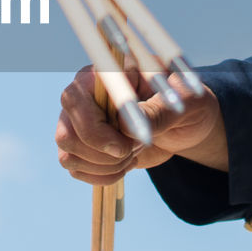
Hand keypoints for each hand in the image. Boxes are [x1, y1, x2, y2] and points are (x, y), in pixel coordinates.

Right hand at [55, 65, 227, 185]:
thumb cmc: (185, 103)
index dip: (97, 130)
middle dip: (104, 153)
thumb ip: (158, 110)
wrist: (184, 123)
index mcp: (102, 75)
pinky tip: (126, 164)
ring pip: (68, 155)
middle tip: (137, 148)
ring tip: (133, 154)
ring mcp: (78, 122)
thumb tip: (125, 127)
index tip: (131, 144)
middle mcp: (83, 96)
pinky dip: (103, 175)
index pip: (74, 100)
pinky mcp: (82, 145)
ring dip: (105, 165)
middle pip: (66, 134)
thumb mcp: (185, 102)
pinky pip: (75, 169)